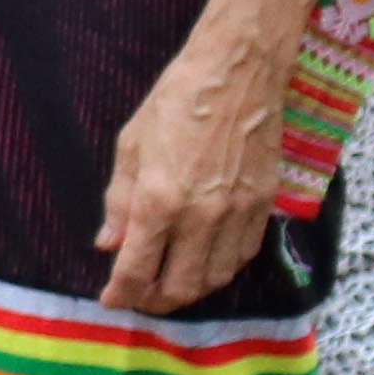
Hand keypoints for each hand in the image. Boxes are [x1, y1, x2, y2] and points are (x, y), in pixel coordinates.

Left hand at [94, 28, 290, 314]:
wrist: (238, 74)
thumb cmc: (176, 102)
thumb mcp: (130, 147)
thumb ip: (119, 202)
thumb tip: (109, 244)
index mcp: (159, 201)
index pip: (137, 269)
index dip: (121, 293)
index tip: (111, 300)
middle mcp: (201, 216)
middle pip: (180, 286)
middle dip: (155, 301)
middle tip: (139, 298)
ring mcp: (238, 213)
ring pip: (216, 278)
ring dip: (190, 291)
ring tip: (170, 286)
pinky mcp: (265, 204)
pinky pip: (244, 255)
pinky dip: (222, 269)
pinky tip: (206, 264)